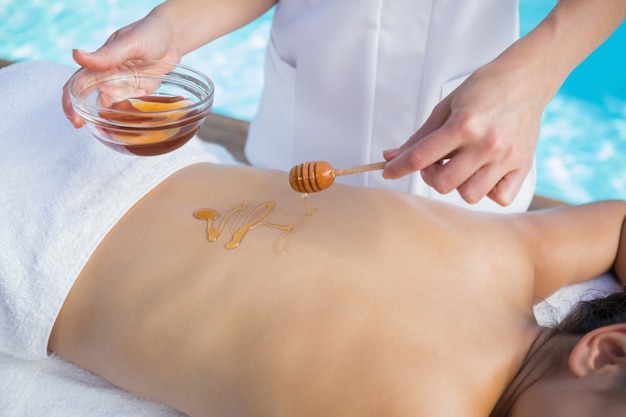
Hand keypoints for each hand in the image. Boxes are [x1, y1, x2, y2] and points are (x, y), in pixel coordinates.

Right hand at [62, 13, 181, 127]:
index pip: (77, 85)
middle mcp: (109, 78)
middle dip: (89, 119)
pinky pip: (131, 109)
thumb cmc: (147, 32)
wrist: (172, 37)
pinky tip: (132, 130)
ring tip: (114, 135)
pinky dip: (129, 120)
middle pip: (91, 101)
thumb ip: (106, 54)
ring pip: (111, 109)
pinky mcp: (140, 94)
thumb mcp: (129, 43)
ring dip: (110, 123)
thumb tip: (76, 55)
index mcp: (100, 65)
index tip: (74, 119)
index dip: (71, 103)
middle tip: (98, 132)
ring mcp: (124, 87)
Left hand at [382, 61, 545, 205]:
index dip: (398, 168)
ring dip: (459, 185)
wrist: (526, 78)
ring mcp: (506, 157)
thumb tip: (392, 156)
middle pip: (443, 184)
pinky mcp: (523, 165)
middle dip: (431, 176)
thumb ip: (420, 136)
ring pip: (469, 195)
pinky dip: (489, 191)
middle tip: (436, 162)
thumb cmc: (485, 88)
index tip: (388, 172)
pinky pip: (501, 198)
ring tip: (462, 166)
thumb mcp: (446, 106)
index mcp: (463, 125)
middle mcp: (486, 144)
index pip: (420, 157)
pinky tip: (484, 174)